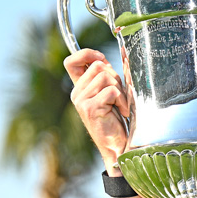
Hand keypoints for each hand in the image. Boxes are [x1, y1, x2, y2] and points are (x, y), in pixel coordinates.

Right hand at [65, 48, 130, 171]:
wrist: (118, 146)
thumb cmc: (118, 119)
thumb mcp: (114, 92)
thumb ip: (112, 74)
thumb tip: (125, 51)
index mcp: (80, 87)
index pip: (71, 60)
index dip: (87, 53)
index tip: (102, 59)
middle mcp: (77, 93)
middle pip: (98, 66)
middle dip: (115, 77)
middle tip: (118, 95)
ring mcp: (81, 101)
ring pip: (106, 78)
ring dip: (121, 90)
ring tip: (120, 105)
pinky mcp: (90, 108)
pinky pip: (111, 91)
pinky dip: (122, 100)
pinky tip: (121, 112)